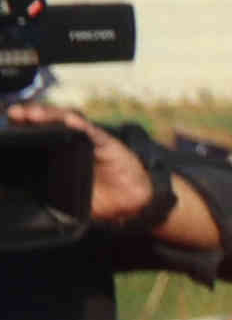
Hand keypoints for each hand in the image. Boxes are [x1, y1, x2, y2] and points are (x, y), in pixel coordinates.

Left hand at [6, 104, 158, 234]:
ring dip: (51, 115)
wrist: (131, 205)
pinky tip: (72, 122)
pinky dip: (82, 126)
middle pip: (49, 121)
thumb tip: (6, 194)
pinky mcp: (108, 145)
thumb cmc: (99, 199)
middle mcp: (74, 140)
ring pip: (67, 121)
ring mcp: (90, 140)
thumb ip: (42, 192)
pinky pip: (94, 133)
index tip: (7, 121)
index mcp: (60, 151)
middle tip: (16, 113)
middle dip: (30, 115)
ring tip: (35, 114)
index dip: (21, 125)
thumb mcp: (64, 199)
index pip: (37, 131)